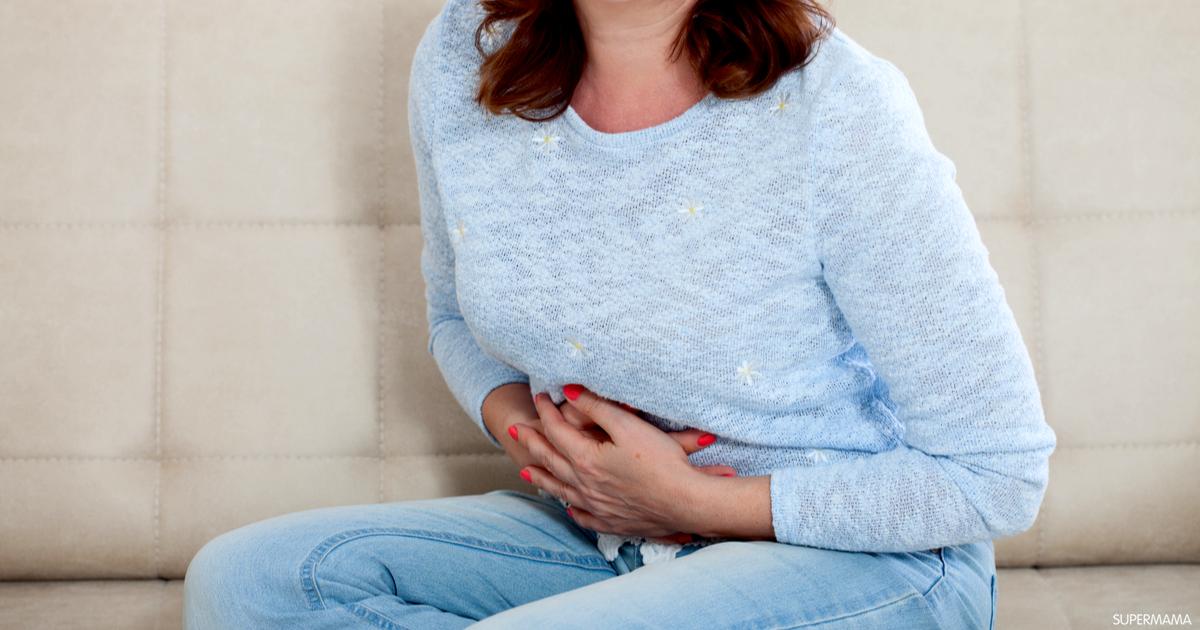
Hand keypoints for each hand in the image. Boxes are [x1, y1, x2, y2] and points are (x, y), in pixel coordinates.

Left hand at [508, 384, 732, 543]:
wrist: (686, 503)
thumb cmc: (662, 462)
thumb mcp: (629, 425)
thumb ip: (598, 407)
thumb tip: (571, 392)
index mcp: (586, 459)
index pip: (557, 430)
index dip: (546, 411)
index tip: (541, 397)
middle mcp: (584, 485)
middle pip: (550, 460)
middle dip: (532, 443)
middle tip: (517, 431)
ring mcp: (596, 506)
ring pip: (560, 490)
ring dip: (541, 478)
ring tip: (525, 472)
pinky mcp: (612, 522)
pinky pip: (583, 516)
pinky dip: (572, 509)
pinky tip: (569, 507)